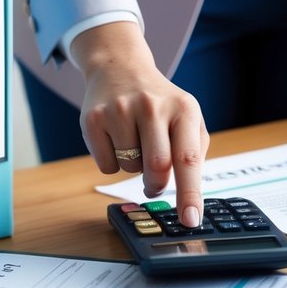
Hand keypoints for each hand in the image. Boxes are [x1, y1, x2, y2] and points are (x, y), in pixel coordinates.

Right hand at [69, 22, 208, 227]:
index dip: (190, 194)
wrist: (119, 67)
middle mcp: (152, 106)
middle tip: (155, 185)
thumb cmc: (160, 103)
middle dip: (157, 186)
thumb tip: (190, 198)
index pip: (188, 159)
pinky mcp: (93, 119)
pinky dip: (113, 162)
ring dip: (135, 167)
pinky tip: (116, 137)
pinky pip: (107, 166)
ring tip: (135, 140)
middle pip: (157, 169)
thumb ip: (193, 153)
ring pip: (130, 168)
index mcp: (183, 108)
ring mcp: (120, 110)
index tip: (191, 220)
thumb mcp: (186, 117)